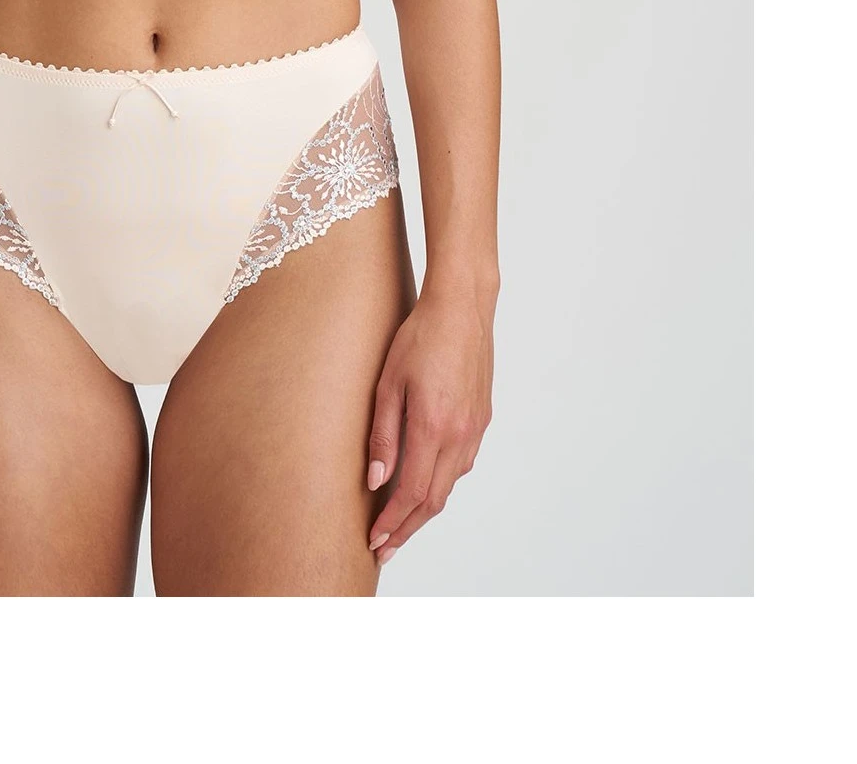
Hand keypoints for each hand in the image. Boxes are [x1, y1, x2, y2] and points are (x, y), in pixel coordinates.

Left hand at [365, 285, 494, 563]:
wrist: (463, 307)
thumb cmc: (421, 336)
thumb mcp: (389, 382)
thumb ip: (383, 434)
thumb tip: (375, 480)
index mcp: (434, 427)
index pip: (412, 493)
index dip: (392, 523)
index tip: (375, 542)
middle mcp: (460, 435)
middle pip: (433, 499)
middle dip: (407, 528)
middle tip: (384, 548)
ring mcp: (475, 428)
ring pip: (449, 485)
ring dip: (424, 509)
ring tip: (400, 524)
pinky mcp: (481, 419)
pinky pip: (461, 464)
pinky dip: (440, 483)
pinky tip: (424, 485)